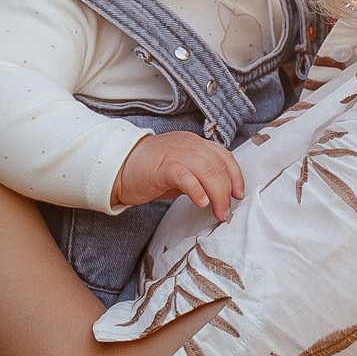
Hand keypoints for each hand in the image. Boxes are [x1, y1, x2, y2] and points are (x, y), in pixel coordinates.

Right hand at [113, 130, 245, 219]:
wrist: (118, 168)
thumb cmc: (149, 171)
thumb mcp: (181, 169)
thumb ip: (200, 175)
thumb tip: (221, 193)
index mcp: (194, 143)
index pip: (224, 156)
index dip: (235, 176)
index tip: (238, 194)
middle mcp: (188, 145)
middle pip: (217, 165)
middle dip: (226, 191)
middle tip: (225, 211)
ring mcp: (175, 153)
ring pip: (207, 170)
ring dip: (217, 194)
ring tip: (218, 211)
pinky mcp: (163, 166)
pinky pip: (186, 176)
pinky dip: (197, 189)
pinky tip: (201, 203)